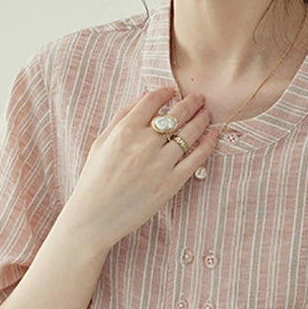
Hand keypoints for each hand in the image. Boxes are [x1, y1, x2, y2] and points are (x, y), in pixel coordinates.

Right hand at [68, 86, 218, 248]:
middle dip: (191, 102)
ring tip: (207, 113)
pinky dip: (207, 144)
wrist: (95, 217)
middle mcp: (144, 144)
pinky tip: (213, 135)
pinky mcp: (171, 183)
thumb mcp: (101, 142)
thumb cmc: (95, 180)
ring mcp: (160, 164)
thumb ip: (121, 117)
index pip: (152, 101)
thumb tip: (144, 95)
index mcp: (125, 131)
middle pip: (176, 113)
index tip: (172, 91)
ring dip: (202, 119)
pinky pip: (196, 158)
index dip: (165, 92)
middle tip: (199, 98)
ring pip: (190, 133)